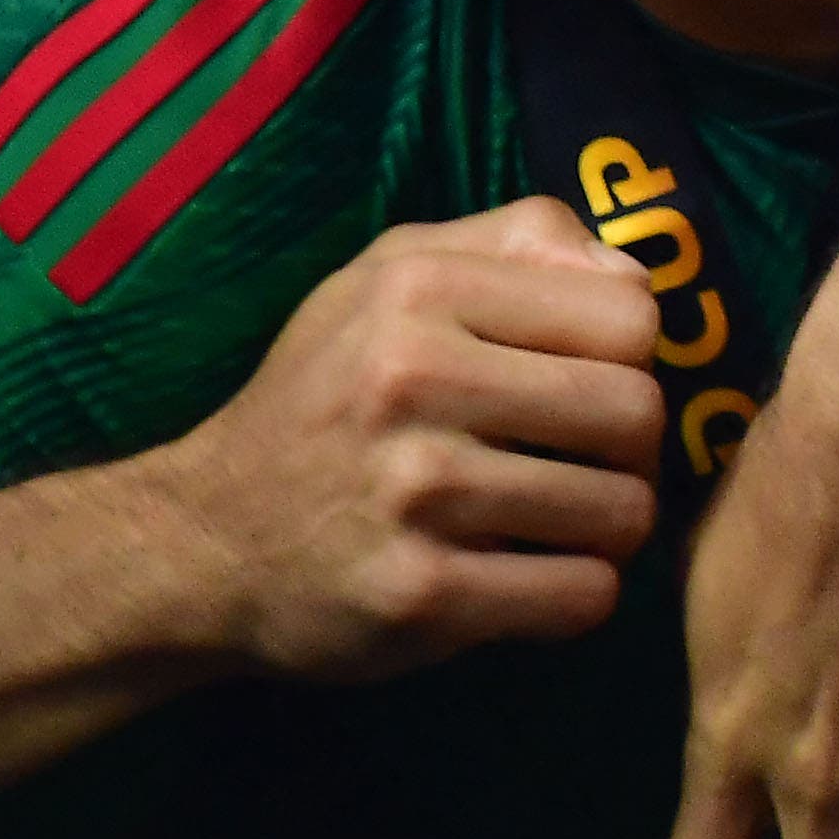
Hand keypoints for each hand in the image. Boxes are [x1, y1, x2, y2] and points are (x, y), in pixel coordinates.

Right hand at [159, 196, 660, 682]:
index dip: (633, 357)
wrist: (201, 541)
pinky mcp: (418, 595)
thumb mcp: (391, 276)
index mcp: (420, 289)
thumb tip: (636, 273)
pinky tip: (537, 579)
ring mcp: (414, 494)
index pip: (631, 316)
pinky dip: (580, 593)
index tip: (592, 384)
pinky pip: (581, 596)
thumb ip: (518, 242)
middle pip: (637, 413)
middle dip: (635, 449)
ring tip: (566, 524)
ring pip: (622, 511)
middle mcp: (413, 381)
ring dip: (612, 527)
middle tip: (594, 465)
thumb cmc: (325, 396)